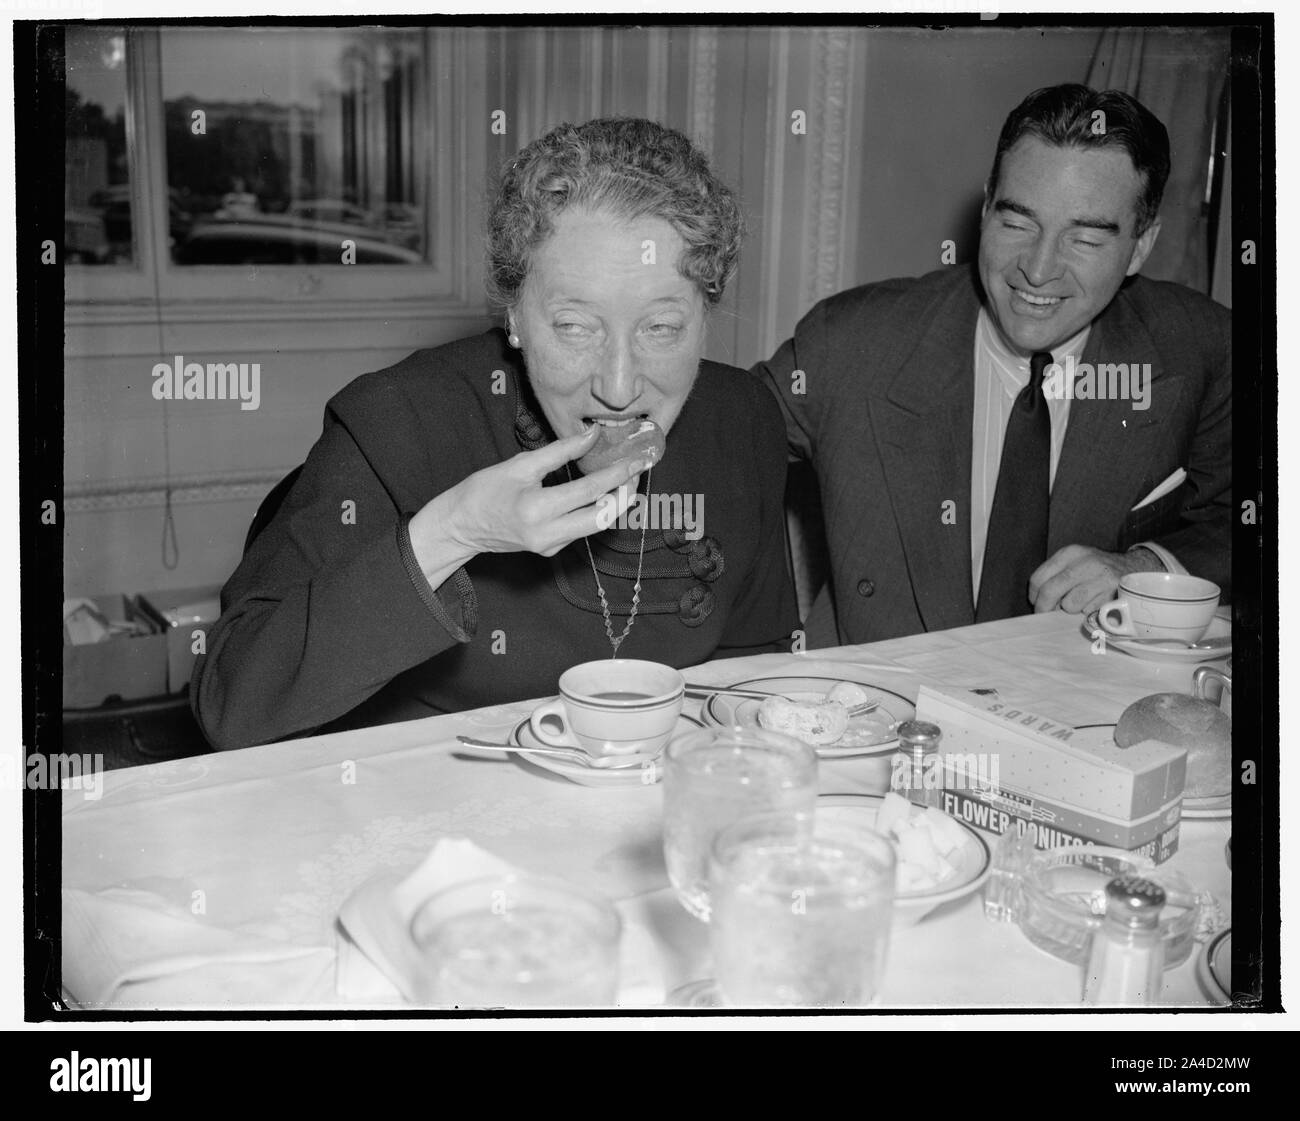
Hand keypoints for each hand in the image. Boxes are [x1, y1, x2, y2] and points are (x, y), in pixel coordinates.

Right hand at [413, 427, 646, 572]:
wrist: (460, 526)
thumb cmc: (483, 491)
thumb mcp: (520, 465)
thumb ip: (560, 451)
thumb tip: (591, 435)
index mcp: (538, 509)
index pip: (590, 490)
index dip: (617, 473)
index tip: (636, 458)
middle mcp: (548, 534)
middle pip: (604, 516)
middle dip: (626, 493)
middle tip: (637, 471)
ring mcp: (551, 546)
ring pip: (596, 526)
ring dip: (615, 503)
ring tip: (625, 479)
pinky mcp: (551, 550)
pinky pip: (581, 530)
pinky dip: (595, 511)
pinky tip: (600, 493)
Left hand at [1028, 545, 1164, 614]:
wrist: (1134, 568)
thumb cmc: (1096, 570)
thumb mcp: (1075, 563)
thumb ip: (1055, 577)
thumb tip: (1039, 602)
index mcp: (1070, 553)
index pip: (1038, 578)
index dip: (1034, 596)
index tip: (1036, 603)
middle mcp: (1085, 562)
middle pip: (1050, 591)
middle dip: (1044, 607)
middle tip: (1046, 614)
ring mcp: (1101, 577)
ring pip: (1069, 605)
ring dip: (1072, 609)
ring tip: (1081, 601)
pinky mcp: (1114, 592)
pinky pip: (1089, 611)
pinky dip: (1089, 611)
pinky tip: (1096, 602)